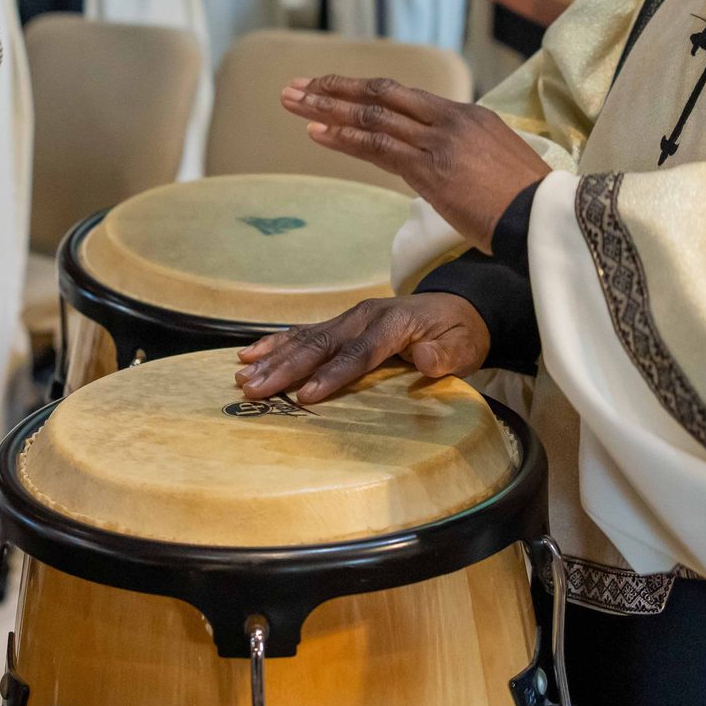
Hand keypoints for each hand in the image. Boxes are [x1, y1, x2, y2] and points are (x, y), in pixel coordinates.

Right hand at [234, 293, 489, 403]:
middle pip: (322, 344)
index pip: (360, 353)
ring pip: (306, 338)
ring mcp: (352, 317)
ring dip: (273, 357)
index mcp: (395, 324)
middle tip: (253, 389)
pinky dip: (276, 343)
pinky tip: (249, 353)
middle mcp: (366, 316)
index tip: (305, 397)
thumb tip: (426, 359)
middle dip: (286, 368)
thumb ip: (446, 355)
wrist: (461, 308)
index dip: (333, 375)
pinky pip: (304, 333)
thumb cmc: (459, 334)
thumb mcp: (464, 346)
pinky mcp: (342, 323)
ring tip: (242, 376)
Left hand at [280, 74, 552, 249]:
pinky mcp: (430, 168)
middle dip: (335, 88)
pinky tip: (317, 133)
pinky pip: (378, 147)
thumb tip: (447, 168)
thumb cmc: (528, 205)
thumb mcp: (498, 166)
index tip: (332, 88)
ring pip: (373, 116)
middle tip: (297, 85)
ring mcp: (439, 142)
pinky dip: (344, 138)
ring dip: (327, 109)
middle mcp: (451, 120)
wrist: (545, 219)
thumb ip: (467, 157)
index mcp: (469, 115)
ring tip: (292, 102)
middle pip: (382, 95)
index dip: (363, 91)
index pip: (404, 97)